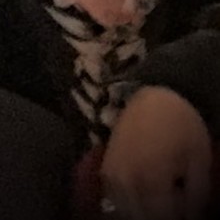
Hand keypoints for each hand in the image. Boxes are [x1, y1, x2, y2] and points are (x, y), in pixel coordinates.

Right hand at [101, 86, 211, 219]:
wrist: (152, 99)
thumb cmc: (180, 125)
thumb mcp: (199, 159)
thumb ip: (197, 194)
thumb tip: (192, 215)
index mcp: (152, 180)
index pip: (163, 218)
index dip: (178, 217)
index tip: (188, 213)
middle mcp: (127, 181)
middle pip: (141, 217)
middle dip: (158, 215)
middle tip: (173, 207)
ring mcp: (113, 176)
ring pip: (125, 210)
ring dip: (141, 212)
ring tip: (159, 202)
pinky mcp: (106, 170)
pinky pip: (115, 198)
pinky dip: (128, 204)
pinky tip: (143, 197)